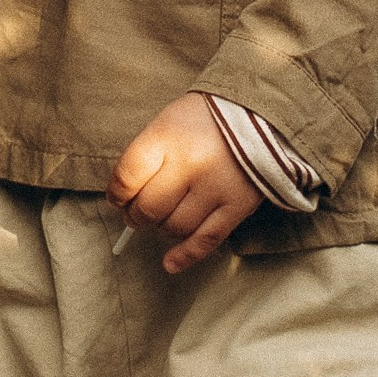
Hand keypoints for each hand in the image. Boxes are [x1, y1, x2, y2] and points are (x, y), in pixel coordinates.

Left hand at [109, 93, 260, 275]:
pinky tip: (169, 264)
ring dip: (161, 228)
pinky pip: (206, 240)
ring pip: (173, 227)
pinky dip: (185, 256)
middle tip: (137, 213)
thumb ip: (146, 157)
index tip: (119, 199)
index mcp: (167, 135)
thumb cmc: (205, 119)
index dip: (117, 195)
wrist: (260, 112)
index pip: (127, 177)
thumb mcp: (168, 122)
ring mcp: (215, 186)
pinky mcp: (237, 206)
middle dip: (136, 216)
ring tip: (164, 218)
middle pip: (148, 207)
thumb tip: (123, 199)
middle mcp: (190, 162)